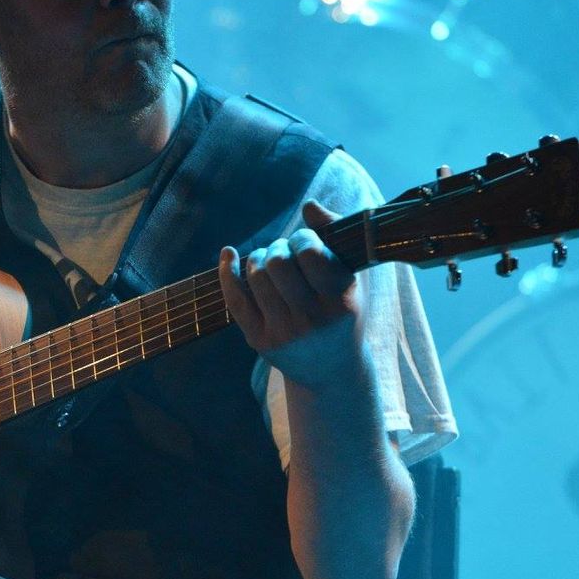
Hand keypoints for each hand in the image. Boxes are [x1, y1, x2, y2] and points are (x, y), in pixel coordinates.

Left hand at [217, 200, 363, 388]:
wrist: (332, 372)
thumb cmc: (343, 313)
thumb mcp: (351, 277)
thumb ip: (334, 236)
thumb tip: (309, 205)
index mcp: (341, 300)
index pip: (310, 253)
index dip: (302, 238)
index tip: (305, 242)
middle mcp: (312, 318)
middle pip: (278, 262)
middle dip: (277, 247)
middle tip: (284, 253)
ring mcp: (284, 332)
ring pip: (256, 276)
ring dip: (259, 258)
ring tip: (270, 262)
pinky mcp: (260, 340)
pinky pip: (234, 298)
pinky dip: (227, 271)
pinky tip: (229, 255)